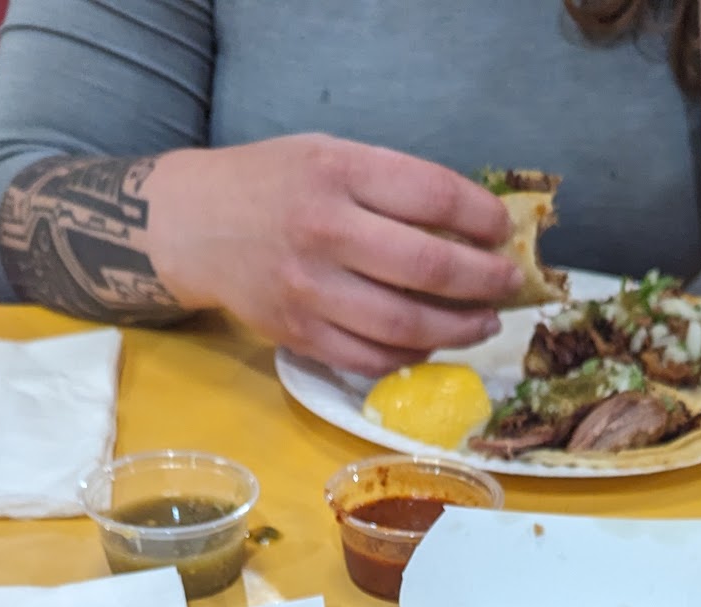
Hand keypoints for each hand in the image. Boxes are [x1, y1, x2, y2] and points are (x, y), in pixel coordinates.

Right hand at [146, 133, 520, 373]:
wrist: (193, 226)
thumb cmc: (273, 185)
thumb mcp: (328, 155)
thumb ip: (389, 186)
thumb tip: (467, 227)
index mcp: (338, 172)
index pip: (432, 195)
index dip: (480, 217)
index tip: (501, 230)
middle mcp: (325, 231)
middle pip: (428, 266)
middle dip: (483, 280)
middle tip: (507, 285)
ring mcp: (310, 290)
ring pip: (405, 323)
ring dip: (458, 330)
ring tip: (482, 323)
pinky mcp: (299, 334)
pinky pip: (371, 357)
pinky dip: (411, 354)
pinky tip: (430, 343)